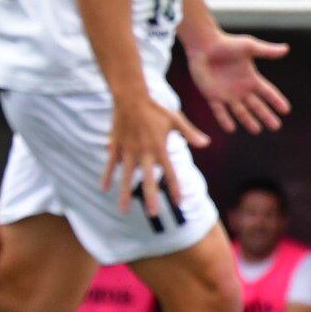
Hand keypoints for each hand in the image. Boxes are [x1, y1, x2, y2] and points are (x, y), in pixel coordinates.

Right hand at [102, 91, 209, 214]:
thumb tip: (207, 144)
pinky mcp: (116, 146)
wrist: (131, 97)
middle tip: (153, 214)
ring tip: (123, 210)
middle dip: (151, 197)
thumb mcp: (175, 120)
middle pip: (148, 179)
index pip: (170, 172)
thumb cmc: (155, 108)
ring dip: (125, 194)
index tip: (179, 202)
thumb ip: (190, 133)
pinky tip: (103, 188)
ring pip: (126, 177)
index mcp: (159, 148)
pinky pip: (111, 164)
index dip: (175, 188)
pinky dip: (107, 176)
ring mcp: (128, 151)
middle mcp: (144, 153)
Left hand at [185, 31, 290, 134]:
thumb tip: (286, 48)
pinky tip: (231, 129)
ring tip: (256, 131)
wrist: (203, 45)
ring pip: (240, 111)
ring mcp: (227, 94)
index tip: (286, 111)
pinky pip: (220, 111)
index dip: (277, 101)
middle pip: (257, 106)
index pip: (268, 93)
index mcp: (251, 78)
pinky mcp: (212, 96)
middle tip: (276, 127)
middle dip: (266, 116)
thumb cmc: (227, 44)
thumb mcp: (249, 47)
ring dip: (248, 121)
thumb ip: (267, 51)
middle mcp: (241, 89)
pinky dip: (225, 120)